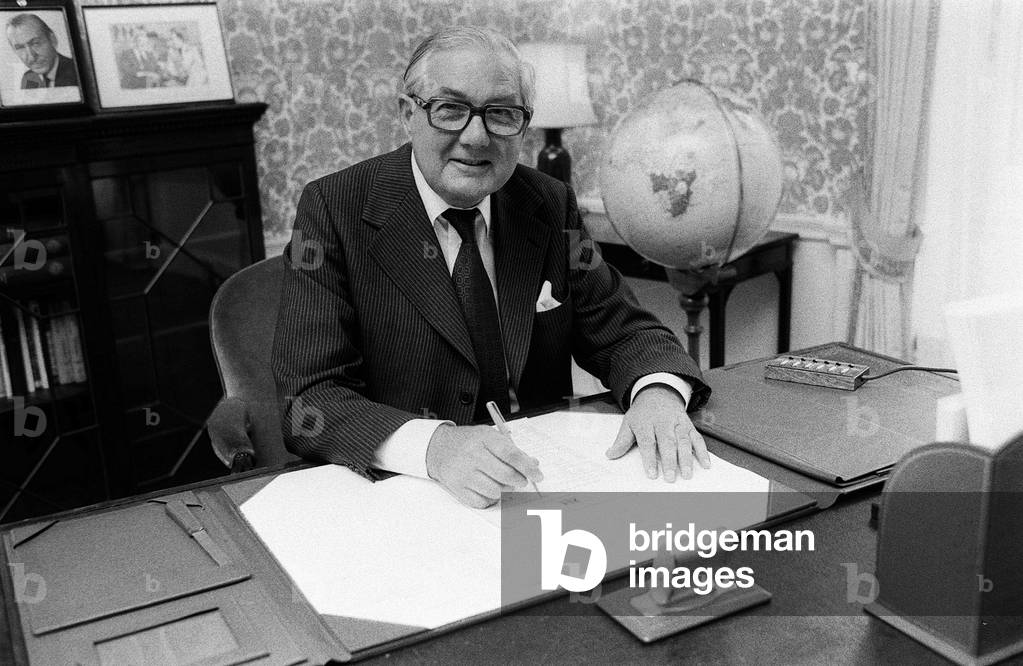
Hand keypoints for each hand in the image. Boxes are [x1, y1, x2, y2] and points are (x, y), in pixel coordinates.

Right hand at [426, 424, 542, 507]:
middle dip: (519, 480)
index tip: (537, 475)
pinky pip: (482, 501)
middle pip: (505, 475)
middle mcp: (472, 455)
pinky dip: (490, 498)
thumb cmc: (468, 442)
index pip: (511, 454)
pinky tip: (489, 488)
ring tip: (501, 482)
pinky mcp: (458, 488)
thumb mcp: (490, 436)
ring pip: (495, 491)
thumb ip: (512, 450)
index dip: (527, 467)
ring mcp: (464, 473)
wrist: (439, 448)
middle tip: (522, 480)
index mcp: (484, 438)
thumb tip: (533, 464)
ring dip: (504, 490)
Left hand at [605, 385, 710, 481]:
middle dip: (670, 460)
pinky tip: (705, 464)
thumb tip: (610, 455)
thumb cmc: (642, 413)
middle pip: (667, 442)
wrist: (658, 393)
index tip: (652, 474)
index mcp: (646, 422)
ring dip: (687, 458)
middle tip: (671, 477)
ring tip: (687, 474)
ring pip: (684, 440)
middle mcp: (663, 422)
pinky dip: (702, 451)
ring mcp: (678, 423)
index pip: (647, 442)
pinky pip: (697, 438)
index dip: (649, 458)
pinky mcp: (689, 425)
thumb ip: (621, 440)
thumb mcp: (628, 422)